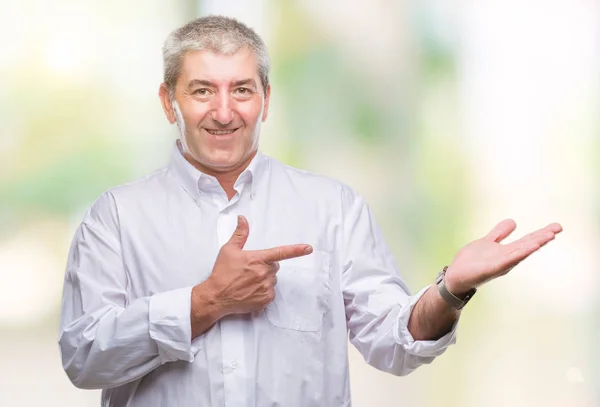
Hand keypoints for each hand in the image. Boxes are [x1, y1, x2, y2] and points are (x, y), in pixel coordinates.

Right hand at [204, 215, 312, 316]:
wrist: (216, 296)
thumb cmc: (222, 272)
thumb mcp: (229, 250)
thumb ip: (240, 234)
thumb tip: (242, 219)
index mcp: (258, 259)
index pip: (281, 252)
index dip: (297, 250)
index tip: (309, 248)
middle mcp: (265, 273)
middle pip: (274, 266)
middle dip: (265, 266)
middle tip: (249, 270)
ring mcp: (266, 287)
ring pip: (272, 280)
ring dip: (264, 279)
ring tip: (247, 282)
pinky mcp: (265, 300)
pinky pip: (271, 292)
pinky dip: (263, 292)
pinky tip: (250, 291)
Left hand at [444, 219, 562, 294]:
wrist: (455, 276)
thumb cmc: (471, 262)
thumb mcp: (487, 242)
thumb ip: (499, 233)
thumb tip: (513, 221)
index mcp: (506, 252)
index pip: (526, 241)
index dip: (540, 234)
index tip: (556, 227)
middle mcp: (506, 258)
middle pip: (527, 245)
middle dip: (542, 237)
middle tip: (559, 227)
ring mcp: (500, 264)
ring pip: (521, 252)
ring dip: (535, 243)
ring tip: (549, 235)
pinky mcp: (492, 268)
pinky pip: (508, 260)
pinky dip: (520, 254)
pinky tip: (531, 247)